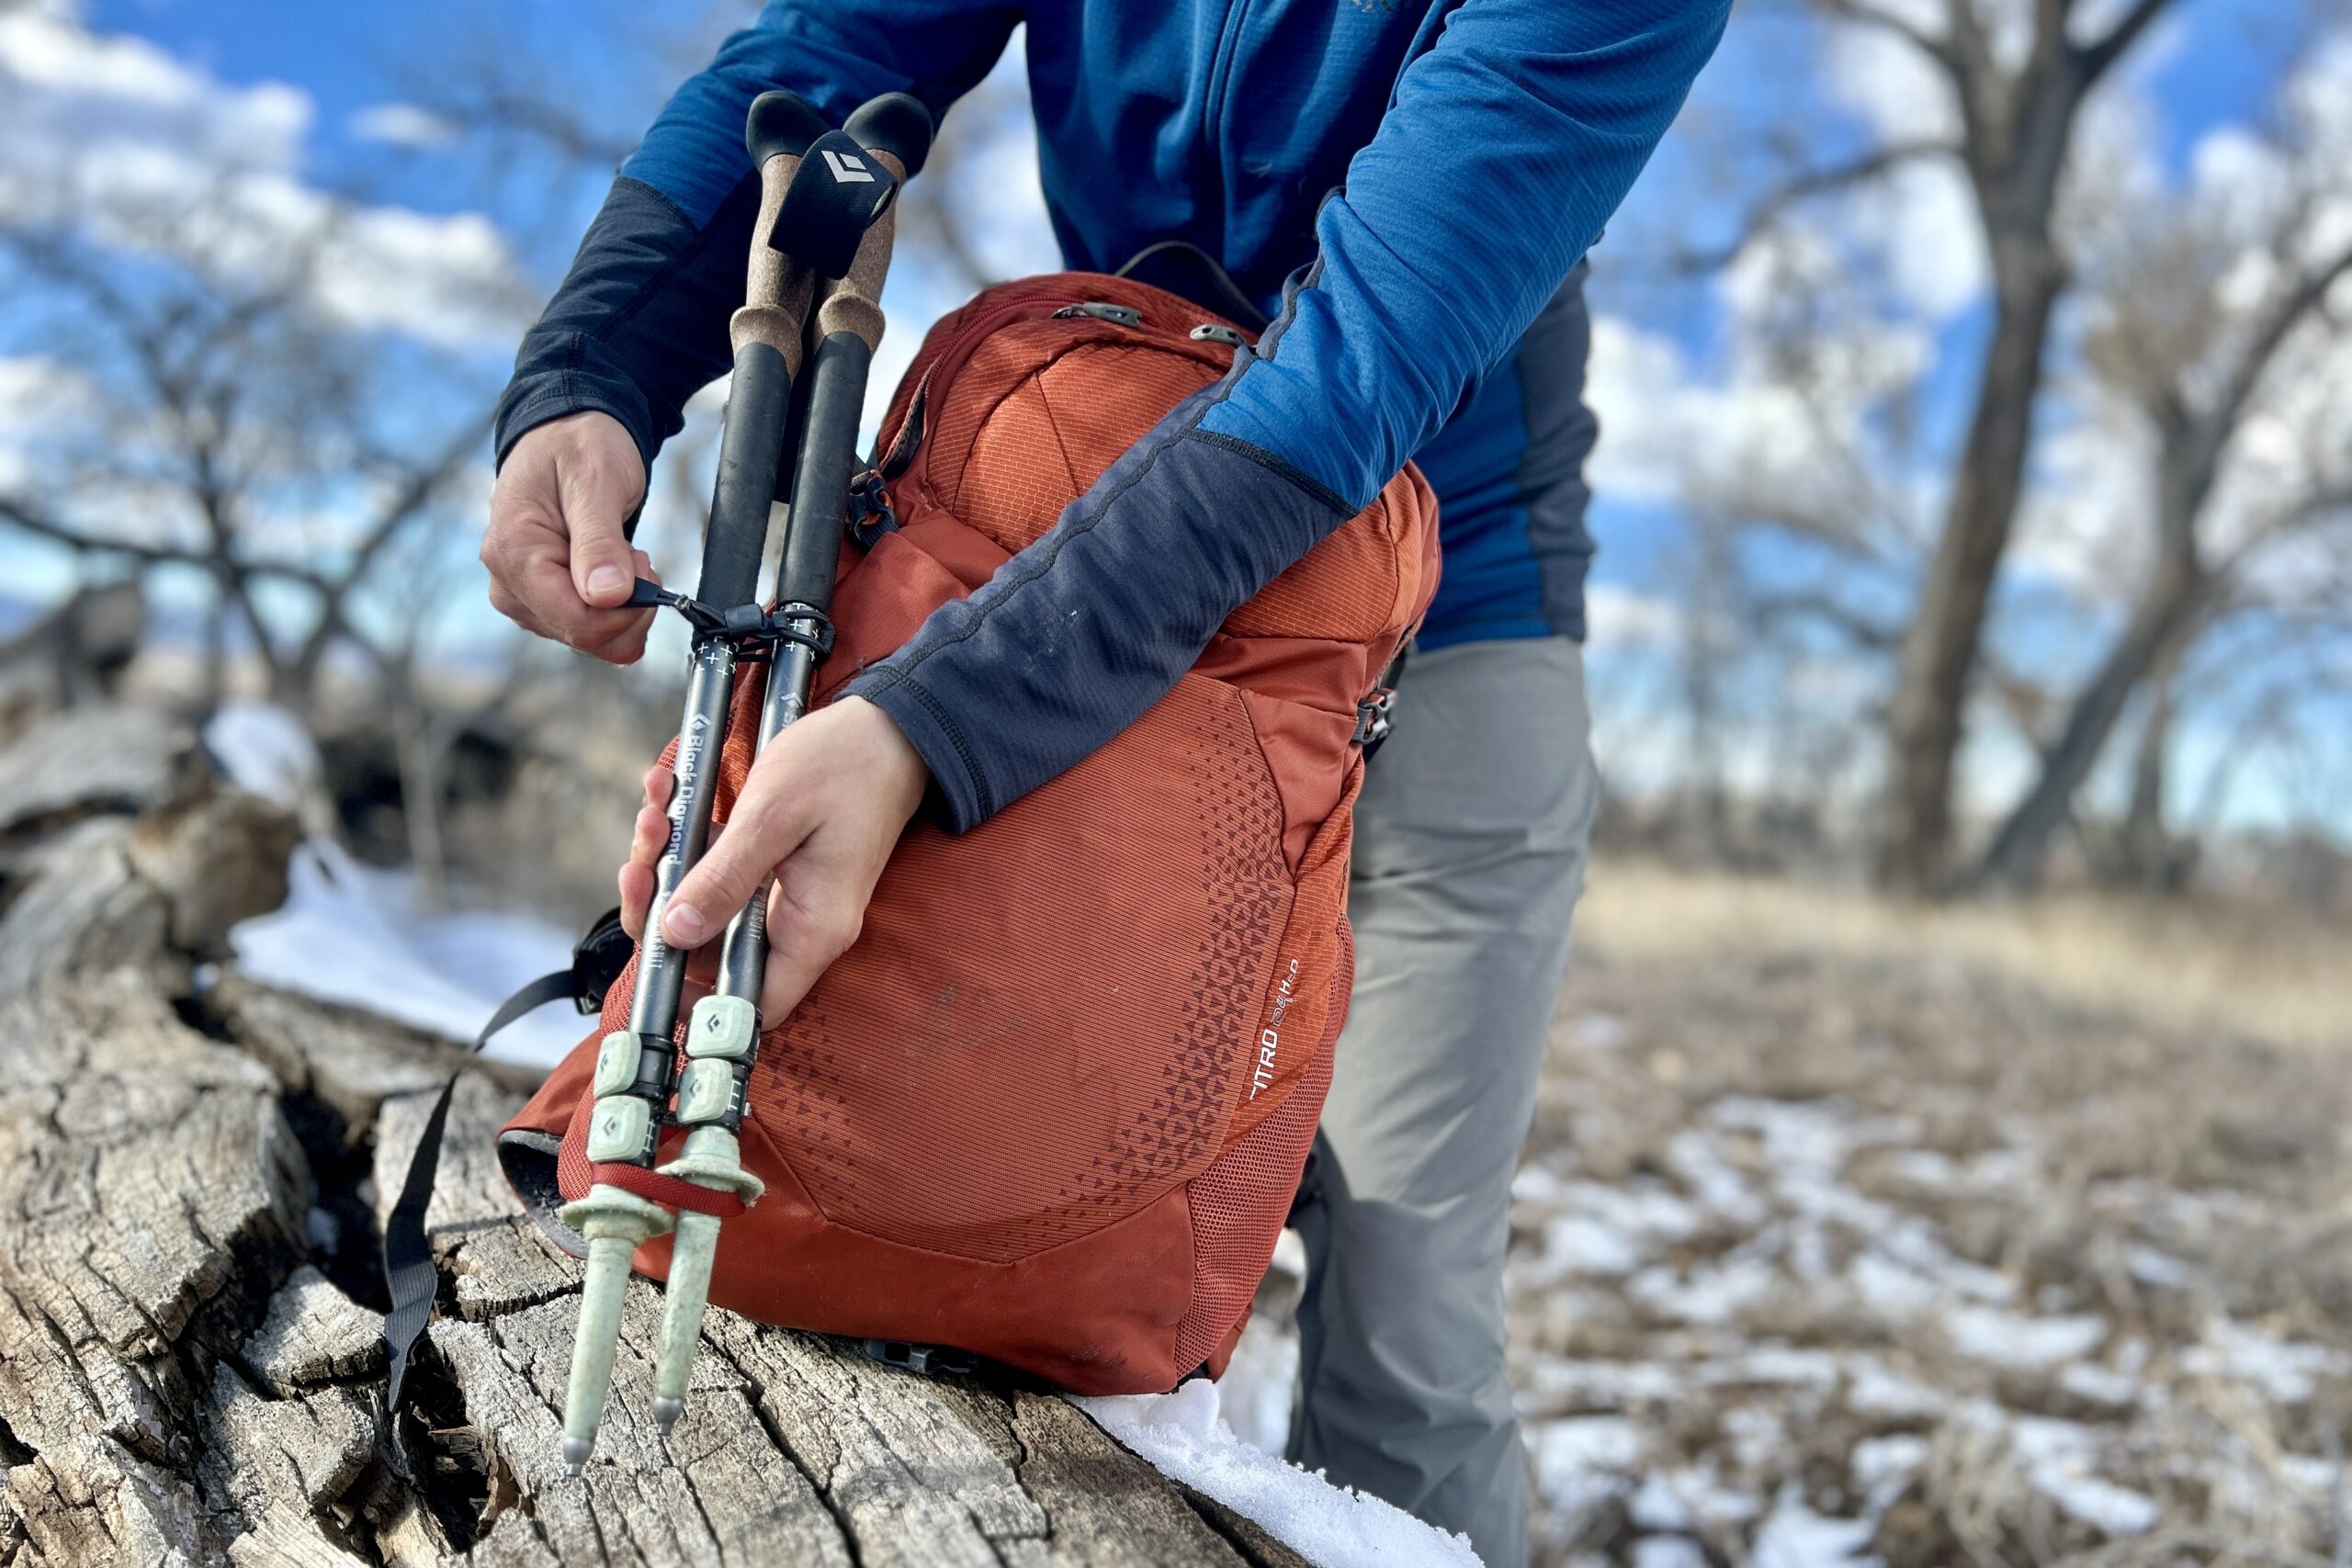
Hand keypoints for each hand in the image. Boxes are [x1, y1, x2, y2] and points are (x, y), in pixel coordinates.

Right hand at [482, 411, 657, 662]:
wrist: (566, 432)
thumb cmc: (578, 446)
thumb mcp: (596, 481)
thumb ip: (600, 541)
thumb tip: (606, 597)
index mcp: (514, 553)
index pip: (576, 621)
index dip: (626, 610)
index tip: (646, 567)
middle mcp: (508, 584)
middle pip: (583, 635)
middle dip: (627, 606)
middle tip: (637, 555)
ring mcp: (522, 596)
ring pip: (588, 639)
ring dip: (623, 606)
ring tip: (623, 554)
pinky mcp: (540, 601)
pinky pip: (586, 629)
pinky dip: (615, 608)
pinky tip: (615, 569)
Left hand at [619, 697, 930, 1023]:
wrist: (887, 726)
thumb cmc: (845, 765)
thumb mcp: (773, 816)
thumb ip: (724, 878)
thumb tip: (674, 933)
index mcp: (812, 929)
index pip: (748, 1004)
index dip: (693, 999)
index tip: (651, 955)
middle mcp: (801, 926)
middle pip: (712, 954)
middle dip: (662, 908)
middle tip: (641, 861)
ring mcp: (788, 898)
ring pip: (707, 909)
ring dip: (670, 865)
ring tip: (656, 812)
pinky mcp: (776, 870)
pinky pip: (720, 874)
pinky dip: (690, 840)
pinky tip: (671, 794)